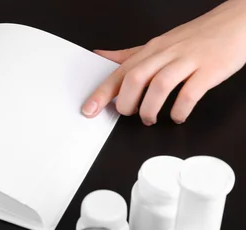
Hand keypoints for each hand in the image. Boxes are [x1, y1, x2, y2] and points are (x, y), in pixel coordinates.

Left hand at [82, 0, 245, 124]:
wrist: (237, 21)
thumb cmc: (196, 37)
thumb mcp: (158, 44)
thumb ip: (129, 55)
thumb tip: (100, 56)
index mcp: (151, 50)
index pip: (120, 72)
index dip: (102, 93)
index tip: (88, 110)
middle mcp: (167, 54)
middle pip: (136, 78)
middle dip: (126, 102)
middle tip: (128, 114)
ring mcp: (188, 61)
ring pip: (160, 85)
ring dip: (150, 108)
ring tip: (150, 118)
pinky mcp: (210, 70)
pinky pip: (190, 93)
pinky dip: (180, 109)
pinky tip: (177, 116)